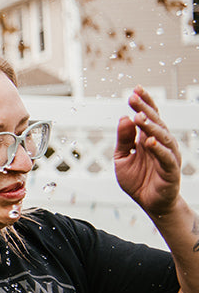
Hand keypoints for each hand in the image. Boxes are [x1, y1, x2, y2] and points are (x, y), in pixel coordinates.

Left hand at [115, 86, 182, 217]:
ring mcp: (167, 156)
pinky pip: (166, 157)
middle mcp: (160, 144)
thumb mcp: (122, 158)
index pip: (149, 116)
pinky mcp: (171, 170)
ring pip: (162, 137)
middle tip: (134, 98)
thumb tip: (123, 118)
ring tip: (138, 117)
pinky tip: (149, 141)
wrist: (149, 203)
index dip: (144, 103)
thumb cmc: (137, 180)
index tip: (135, 89)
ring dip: (151, 126)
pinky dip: (158, 149)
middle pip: (155, 122)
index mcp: (148, 138)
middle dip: (145, 109)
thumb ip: (123, 139)